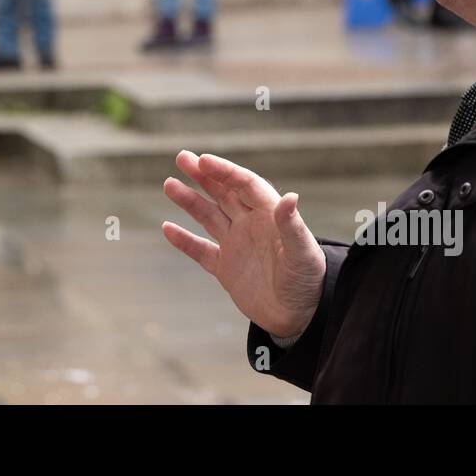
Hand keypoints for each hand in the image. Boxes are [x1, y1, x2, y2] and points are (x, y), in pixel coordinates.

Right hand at [164, 151, 325, 339]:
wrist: (300, 318)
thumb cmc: (308, 281)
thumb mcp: (303, 253)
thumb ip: (292, 226)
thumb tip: (290, 197)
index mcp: (269, 215)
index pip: (244, 184)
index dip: (224, 171)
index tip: (203, 161)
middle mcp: (251, 225)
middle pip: (223, 193)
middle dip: (203, 175)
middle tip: (182, 158)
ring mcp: (236, 245)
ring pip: (208, 216)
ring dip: (190, 200)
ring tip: (169, 184)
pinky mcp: (226, 269)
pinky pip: (201, 251)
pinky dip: (184, 240)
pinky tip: (167, 228)